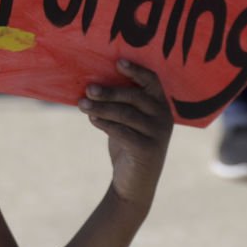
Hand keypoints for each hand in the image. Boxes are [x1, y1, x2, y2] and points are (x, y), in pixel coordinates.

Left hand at [78, 60, 172, 211]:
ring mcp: (158, 134)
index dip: (136, 71)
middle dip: (110, 91)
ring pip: (125, 114)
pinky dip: (104, 123)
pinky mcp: (147, 149)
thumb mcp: (127, 122)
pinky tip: (92, 119)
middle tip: (88, 88)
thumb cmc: (128, 144)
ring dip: (101, 107)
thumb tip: (92, 84)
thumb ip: (120, 104)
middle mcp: (164, 118)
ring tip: (82, 104)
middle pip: (135, 97)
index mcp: (161, 105)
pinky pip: (122, 131)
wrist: (134, 183)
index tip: (118, 62)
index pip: (152, 82)